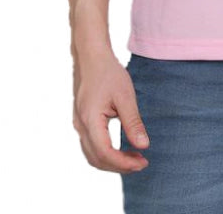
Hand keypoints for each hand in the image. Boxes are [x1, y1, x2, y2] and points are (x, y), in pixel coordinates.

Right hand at [71, 48, 150, 173]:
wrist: (91, 56)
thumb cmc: (108, 73)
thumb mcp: (125, 96)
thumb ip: (133, 122)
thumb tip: (144, 146)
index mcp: (90, 120)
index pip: (105, 153)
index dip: (124, 163)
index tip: (143, 162)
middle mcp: (81, 126)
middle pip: (97, 159)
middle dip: (119, 166)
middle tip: (141, 162)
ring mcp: (79, 124)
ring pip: (92, 155)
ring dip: (112, 161)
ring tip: (134, 157)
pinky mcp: (81, 120)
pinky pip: (91, 145)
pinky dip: (106, 153)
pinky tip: (121, 147)